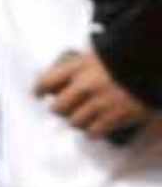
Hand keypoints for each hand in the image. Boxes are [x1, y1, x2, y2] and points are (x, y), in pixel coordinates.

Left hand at [35, 48, 152, 142]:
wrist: (149, 65)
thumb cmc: (122, 58)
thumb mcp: (95, 54)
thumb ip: (78, 65)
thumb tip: (62, 74)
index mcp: (78, 67)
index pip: (46, 81)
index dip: (38, 90)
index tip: (38, 95)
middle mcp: (85, 85)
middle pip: (58, 108)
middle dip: (60, 109)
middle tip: (65, 109)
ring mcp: (100, 102)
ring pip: (74, 122)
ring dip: (77, 121)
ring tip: (82, 118)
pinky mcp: (115, 116)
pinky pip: (93, 132)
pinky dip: (92, 131)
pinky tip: (95, 127)